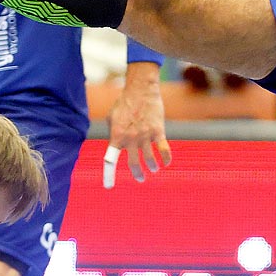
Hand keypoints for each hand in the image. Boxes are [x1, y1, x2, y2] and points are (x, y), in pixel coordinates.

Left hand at [105, 72, 170, 186]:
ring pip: (150, 159)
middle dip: (138, 174)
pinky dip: (166, 158)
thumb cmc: (124, 103)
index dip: (109, 175)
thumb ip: (113, 134)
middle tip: (140, 178)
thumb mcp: (112, 118)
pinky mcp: (158, 131)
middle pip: (134, 164)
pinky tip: (166, 162)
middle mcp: (130, 138)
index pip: (110, 160)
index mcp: (116, 136)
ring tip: (153, 169)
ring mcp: (145, 135)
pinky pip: (164, 150)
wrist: (141, 90)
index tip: (108, 186)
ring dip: (152, 167)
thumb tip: (115, 146)